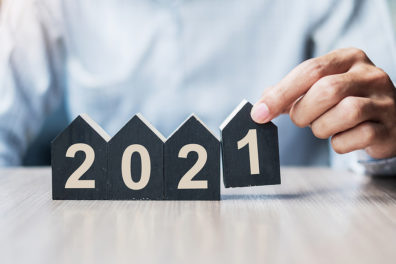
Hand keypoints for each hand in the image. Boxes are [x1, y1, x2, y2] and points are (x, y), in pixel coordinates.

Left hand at [251, 48, 395, 158]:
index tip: (259, 113)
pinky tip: (342, 137)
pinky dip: (340, 143)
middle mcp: (370, 75)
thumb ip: (291, 91)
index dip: (281, 93)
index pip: (310, 70)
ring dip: (322, 127)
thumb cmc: (344, 100)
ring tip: (324, 126)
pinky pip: (358, 138)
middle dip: (303, 112)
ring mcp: (384, 101)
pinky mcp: (389, 128)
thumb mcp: (320, 86)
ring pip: (345, 113)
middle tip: (301, 119)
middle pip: (327, 90)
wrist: (387, 119)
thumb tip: (261, 105)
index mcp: (348, 58)